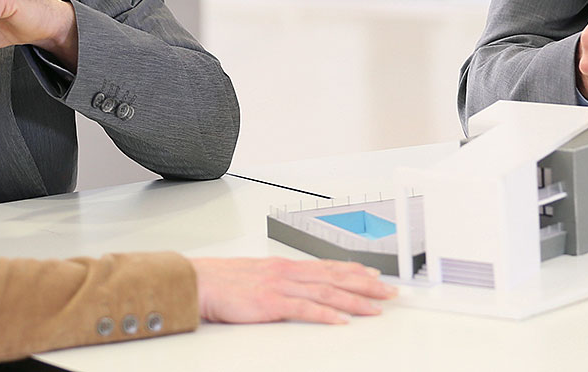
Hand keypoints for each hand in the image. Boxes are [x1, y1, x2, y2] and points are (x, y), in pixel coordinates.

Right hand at [190, 257, 396, 324]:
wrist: (198, 282)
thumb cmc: (222, 282)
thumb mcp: (257, 276)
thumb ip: (278, 281)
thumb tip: (295, 288)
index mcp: (285, 266)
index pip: (328, 266)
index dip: (355, 270)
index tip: (374, 274)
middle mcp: (288, 272)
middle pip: (336, 277)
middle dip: (366, 284)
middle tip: (390, 291)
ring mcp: (281, 286)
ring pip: (327, 291)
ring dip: (355, 300)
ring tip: (377, 306)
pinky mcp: (271, 303)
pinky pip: (305, 309)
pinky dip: (326, 315)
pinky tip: (343, 321)